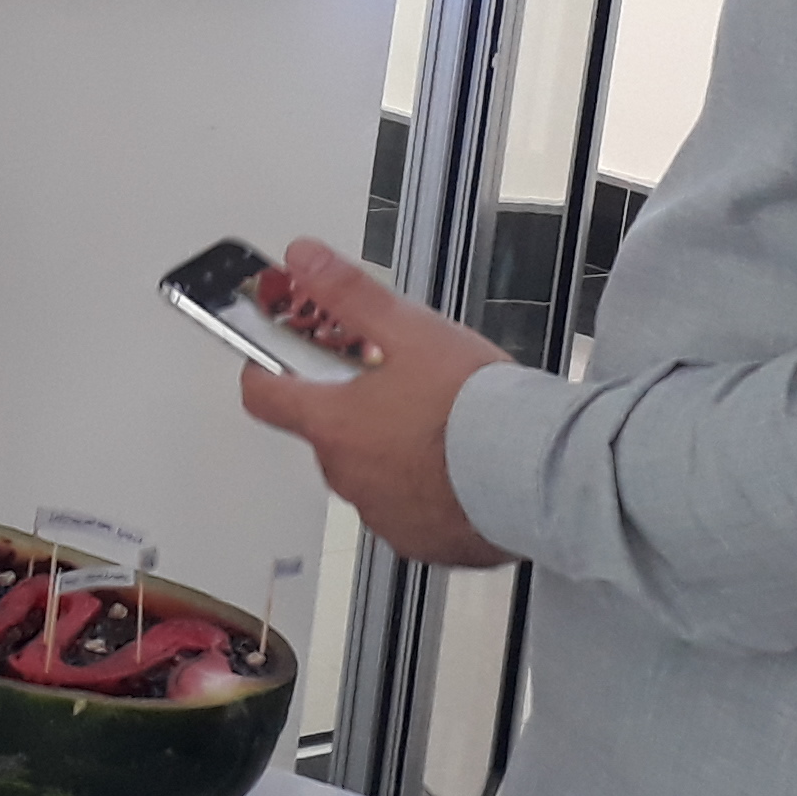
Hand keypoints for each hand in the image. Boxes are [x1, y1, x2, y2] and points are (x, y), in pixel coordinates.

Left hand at [233, 244, 511, 564]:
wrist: (532, 471)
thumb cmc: (471, 407)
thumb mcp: (408, 329)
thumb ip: (348, 293)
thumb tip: (303, 258)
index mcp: (333, 423)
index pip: (264, 396)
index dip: (266, 370)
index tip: (282, 356)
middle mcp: (346, 474)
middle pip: (325, 431)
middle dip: (350, 405)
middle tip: (394, 379)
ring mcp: (381, 511)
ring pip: (368, 470)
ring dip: (388, 448)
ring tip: (436, 421)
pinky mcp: (419, 537)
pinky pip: (406, 508)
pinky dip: (421, 487)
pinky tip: (456, 463)